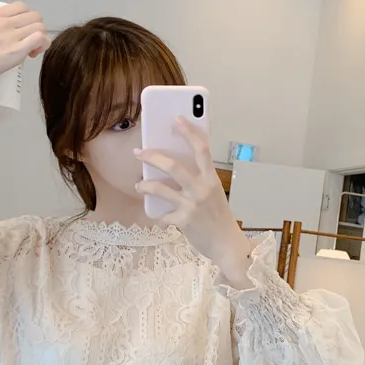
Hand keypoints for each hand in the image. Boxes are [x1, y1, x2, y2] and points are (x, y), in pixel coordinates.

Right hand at [0, 2, 49, 97]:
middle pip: (34, 16)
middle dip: (36, 29)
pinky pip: (41, 38)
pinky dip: (42, 46)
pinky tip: (34, 55)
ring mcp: (12, 35)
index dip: (25, 19)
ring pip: (40, 26)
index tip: (20, 34)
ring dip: (41, 39)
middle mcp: (4, 22)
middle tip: (28, 44)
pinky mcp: (18, 50)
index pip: (20, 7)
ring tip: (31, 52)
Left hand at [135, 118, 253, 287]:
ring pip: (161, 189)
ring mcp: (192, 205)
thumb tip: (172, 167)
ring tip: (138, 185)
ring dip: (145, 185)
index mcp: (211, 179)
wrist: (227, 245)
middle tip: (138, 152)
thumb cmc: (219, 218)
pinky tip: (155, 215)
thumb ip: (199, 180)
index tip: (176, 118)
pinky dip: (156, 215)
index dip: (189, 132)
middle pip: (173, 166)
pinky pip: (162, 215)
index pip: (201, 149)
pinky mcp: (183, 221)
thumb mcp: (214, 194)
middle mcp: (202, 189)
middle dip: (152, 156)